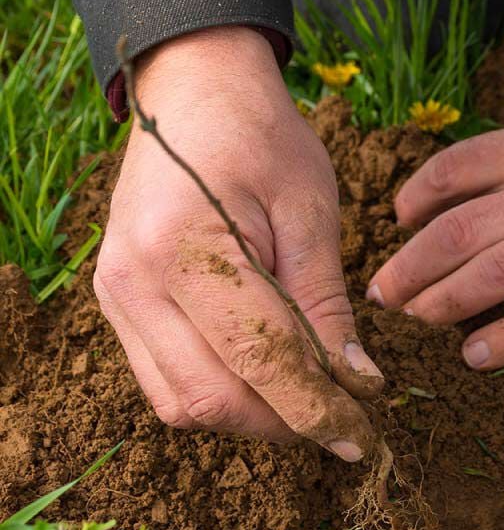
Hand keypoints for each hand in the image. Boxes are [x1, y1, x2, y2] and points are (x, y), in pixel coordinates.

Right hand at [94, 27, 382, 460]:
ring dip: (251, 413)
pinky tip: (263, 369)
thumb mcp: (310, 211)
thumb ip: (325, 303)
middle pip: (212, 399)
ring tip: (306, 393)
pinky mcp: (117, 299)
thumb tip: (354, 382)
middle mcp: (134, 283)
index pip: (258, 361)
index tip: (363, 439)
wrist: (195, 90)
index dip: (316, 410)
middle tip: (343, 416)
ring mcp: (115, 294)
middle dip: (284, 422)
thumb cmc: (262, 136)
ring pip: (182, 402)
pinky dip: (219, 388)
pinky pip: (164, 376)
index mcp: (186, 250)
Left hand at [367, 81, 503, 370]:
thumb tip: (463, 182)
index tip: (398, 220)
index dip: (414, 197)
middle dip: (410, 265)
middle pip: (459, 232)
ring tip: (414, 320)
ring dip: (444, 302)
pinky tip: (477, 356)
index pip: (453, 170)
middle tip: (381, 291)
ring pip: (495, 275)